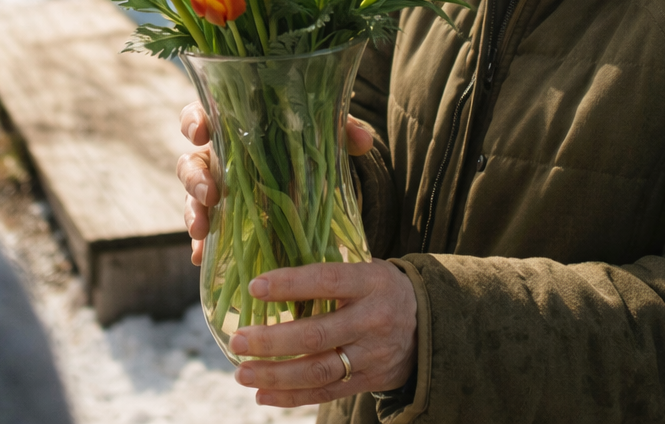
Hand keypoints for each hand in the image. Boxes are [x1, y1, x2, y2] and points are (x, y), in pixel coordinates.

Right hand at [177, 101, 375, 264]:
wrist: (315, 180)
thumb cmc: (310, 144)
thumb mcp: (328, 133)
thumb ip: (344, 130)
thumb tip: (362, 141)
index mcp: (236, 126)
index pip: (204, 114)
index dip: (195, 121)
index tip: (200, 132)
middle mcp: (220, 156)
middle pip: (191, 161)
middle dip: (194, 177)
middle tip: (210, 193)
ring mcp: (218, 190)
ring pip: (192, 198)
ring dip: (192, 213)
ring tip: (201, 230)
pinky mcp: (224, 221)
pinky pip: (206, 232)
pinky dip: (203, 243)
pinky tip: (204, 256)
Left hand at [230, 260, 417, 405]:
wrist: (427, 324)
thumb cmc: (380, 288)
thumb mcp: (367, 268)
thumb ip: (331, 270)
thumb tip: (274, 267)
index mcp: (371, 282)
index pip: (327, 280)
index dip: (290, 284)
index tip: (256, 286)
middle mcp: (373, 319)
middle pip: (317, 334)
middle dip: (272, 341)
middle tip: (238, 340)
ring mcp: (371, 354)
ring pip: (318, 370)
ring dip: (275, 374)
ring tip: (242, 372)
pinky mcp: (368, 381)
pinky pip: (325, 393)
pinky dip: (291, 397)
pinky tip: (262, 394)